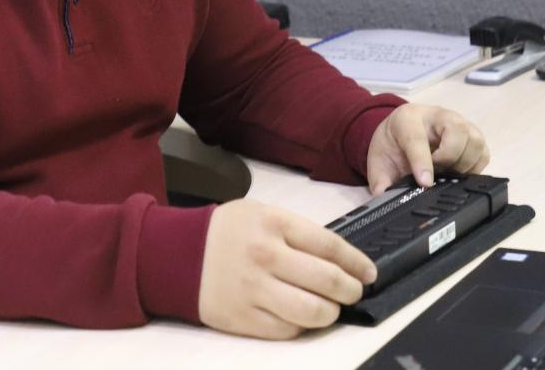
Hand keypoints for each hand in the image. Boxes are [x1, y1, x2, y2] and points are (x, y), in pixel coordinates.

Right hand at [197, 199, 375, 339]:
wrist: (176, 254)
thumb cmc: (225, 233)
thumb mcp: (261, 214)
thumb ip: (297, 232)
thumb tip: (340, 259)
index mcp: (273, 223)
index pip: (330, 246)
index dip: (357, 262)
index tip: (368, 272)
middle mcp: (266, 255)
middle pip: (328, 280)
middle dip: (351, 290)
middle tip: (353, 291)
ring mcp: (254, 289)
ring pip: (313, 311)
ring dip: (331, 312)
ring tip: (330, 308)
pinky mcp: (244, 317)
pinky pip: (288, 329)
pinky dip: (302, 325)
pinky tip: (302, 315)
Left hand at [365, 104, 488, 194]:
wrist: (402, 131)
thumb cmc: (393, 143)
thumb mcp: (379, 160)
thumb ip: (380, 179)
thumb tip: (384, 198)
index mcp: (408, 119)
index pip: (417, 138)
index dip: (422, 161)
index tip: (424, 182)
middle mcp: (437, 115)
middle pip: (457, 130)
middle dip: (449, 158)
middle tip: (437, 174)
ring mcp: (459, 123)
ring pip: (475, 140)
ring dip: (464, 164)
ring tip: (447, 174)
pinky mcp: (473, 136)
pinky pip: (484, 153)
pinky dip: (474, 168)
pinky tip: (458, 174)